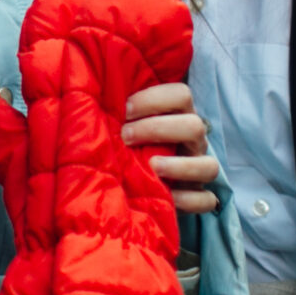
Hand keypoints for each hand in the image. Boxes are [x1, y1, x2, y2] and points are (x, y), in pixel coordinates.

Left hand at [121, 82, 219, 213]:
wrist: (136, 181)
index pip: (182, 94)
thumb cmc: (128, 142)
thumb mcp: (125, 122)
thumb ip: (118, 111)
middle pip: (195, 125)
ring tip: (152, 167)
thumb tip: (86, 94)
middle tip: (126, 137)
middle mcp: (193, 140)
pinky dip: (189, 200)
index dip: (154, 99)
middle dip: (158, 129)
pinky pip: (206, 200)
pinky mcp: (199, 195)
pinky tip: (168, 198)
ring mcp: (199, 168)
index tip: (125, 110)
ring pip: (209, 165)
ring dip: (180, 166)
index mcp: (179, 114)